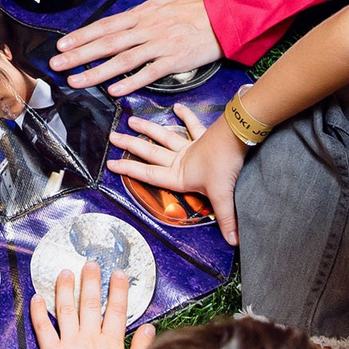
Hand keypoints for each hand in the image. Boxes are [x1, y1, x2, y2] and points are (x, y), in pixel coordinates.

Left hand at [32, 260, 154, 348]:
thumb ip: (141, 348)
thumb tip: (149, 328)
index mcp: (111, 342)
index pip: (116, 310)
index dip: (118, 291)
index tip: (118, 273)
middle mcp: (90, 338)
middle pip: (90, 304)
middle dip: (90, 282)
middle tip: (90, 264)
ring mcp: (71, 344)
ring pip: (67, 310)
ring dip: (65, 289)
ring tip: (64, 272)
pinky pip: (44, 329)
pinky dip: (39, 312)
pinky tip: (36, 297)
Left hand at [52, 0, 220, 95]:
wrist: (229, 11)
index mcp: (143, 12)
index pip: (105, 25)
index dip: (81, 35)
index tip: (61, 44)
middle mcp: (147, 29)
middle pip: (107, 44)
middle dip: (79, 55)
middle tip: (55, 65)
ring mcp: (160, 45)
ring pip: (123, 60)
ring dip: (97, 72)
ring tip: (75, 81)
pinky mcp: (176, 60)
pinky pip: (150, 72)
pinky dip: (132, 81)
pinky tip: (114, 90)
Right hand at [108, 103, 245, 245]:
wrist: (237, 137)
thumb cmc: (224, 166)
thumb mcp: (223, 195)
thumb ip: (226, 219)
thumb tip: (234, 242)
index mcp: (179, 175)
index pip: (148, 174)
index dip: (129, 169)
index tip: (111, 164)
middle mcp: (180, 160)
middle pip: (151, 152)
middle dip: (130, 145)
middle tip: (113, 137)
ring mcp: (190, 147)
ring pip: (164, 136)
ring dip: (148, 128)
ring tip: (132, 121)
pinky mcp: (203, 137)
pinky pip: (193, 125)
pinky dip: (186, 116)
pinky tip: (177, 107)